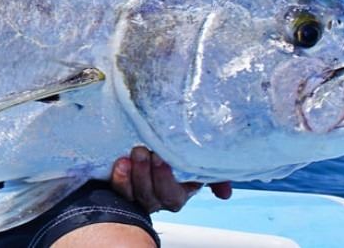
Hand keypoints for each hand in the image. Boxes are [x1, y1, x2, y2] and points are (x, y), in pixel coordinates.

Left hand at [111, 146, 231, 212]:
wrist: (150, 144)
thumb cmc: (175, 154)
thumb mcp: (199, 161)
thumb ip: (215, 175)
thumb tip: (224, 194)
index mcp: (178, 193)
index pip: (172, 196)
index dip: (165, 179)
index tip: (160, 158)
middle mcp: (157, 199)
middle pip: (151, 196)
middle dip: (145, 174)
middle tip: (141, 152)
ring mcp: (138, 195)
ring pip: (133, 195)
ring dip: (130, 178)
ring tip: (127, 157)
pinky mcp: (122, 188)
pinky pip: (118, 191)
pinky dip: (119, 179)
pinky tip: (119, 163)